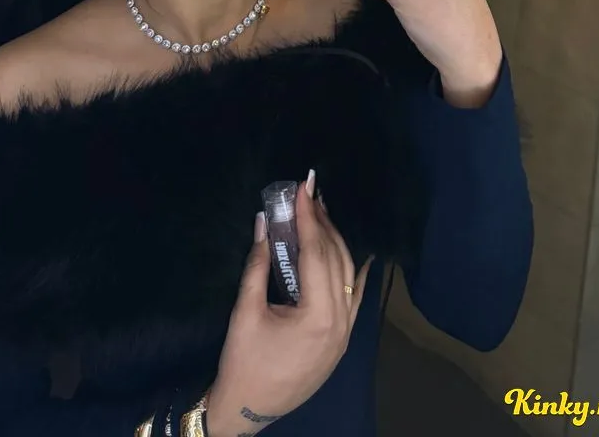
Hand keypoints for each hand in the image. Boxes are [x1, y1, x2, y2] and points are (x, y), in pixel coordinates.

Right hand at [206, 177, 371, 436]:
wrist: (246, 409)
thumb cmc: (243, 362)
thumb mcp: (246, 311)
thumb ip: (257, 264)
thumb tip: (262, 221)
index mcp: (318, 317)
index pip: (316, 253)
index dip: (308, 217)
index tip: (303, 188)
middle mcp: (340, 323)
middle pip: (336, 260)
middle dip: (323, 224)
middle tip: (310, 194)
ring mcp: (345, 334)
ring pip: (349, 276)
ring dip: (335, 243)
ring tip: (321, 214)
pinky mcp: (341, 341)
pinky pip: (354, 298)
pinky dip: (354, 272)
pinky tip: (354, 253)